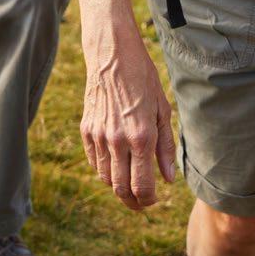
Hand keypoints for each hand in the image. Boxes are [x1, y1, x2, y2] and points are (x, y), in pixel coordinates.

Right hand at [80, 29, 175, 208]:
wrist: (112, 54)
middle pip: (121, 189)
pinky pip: (94, 162)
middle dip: (133, 201)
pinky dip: (105, 170)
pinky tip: (116, 164)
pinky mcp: (86, 129)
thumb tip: (168, 179)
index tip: (154, 199)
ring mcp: (99, 136)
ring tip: (130, 182)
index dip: (149, 200)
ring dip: (119, 186)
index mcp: (141, 137)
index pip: (143, 187)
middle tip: (141, 201)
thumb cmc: (143, 78)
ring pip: (106, 179)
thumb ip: (165, 146)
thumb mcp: (162, 108)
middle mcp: (118, 140)